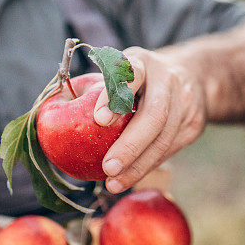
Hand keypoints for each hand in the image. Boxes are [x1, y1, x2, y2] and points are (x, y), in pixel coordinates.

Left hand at [93, 47, 206, 192]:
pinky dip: (147, 166)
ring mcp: (185, 102)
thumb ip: (97, 86)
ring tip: (113, 183)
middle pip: (154, 115)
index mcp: (142, 61)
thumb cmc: (137, 78)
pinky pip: (169, 150)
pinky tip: (129, 178)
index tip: (98, 119)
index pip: (130, 74)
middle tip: (108, 167)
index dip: (115, 95)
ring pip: (164, 139)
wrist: (193, 75)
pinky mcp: (194, 124)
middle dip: (130, 145)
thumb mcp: (119, 69)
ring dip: (138, 166)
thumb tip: (51, 110)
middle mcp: (167, 79)